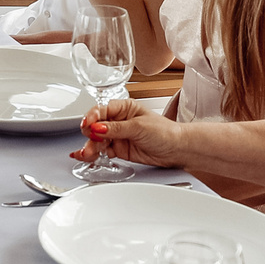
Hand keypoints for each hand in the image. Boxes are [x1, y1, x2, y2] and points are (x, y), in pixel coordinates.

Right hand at [68, 99, 185, 168]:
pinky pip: (102, 150)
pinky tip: (88, 156)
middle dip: (90, 133)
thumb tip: (97, 127)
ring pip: (97, 139)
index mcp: (124, 108)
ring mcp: (118, 136)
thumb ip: (116, 129)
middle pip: (96, 125)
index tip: (87, 124)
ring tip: (88, 153)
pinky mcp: (119, 149)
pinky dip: (95, 153)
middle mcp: (119, 121)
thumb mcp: (138, 127)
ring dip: (91, 146)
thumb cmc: (165, 132)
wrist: (177, 150)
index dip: (92, 117)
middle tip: (90, 140)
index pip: (102, 110)